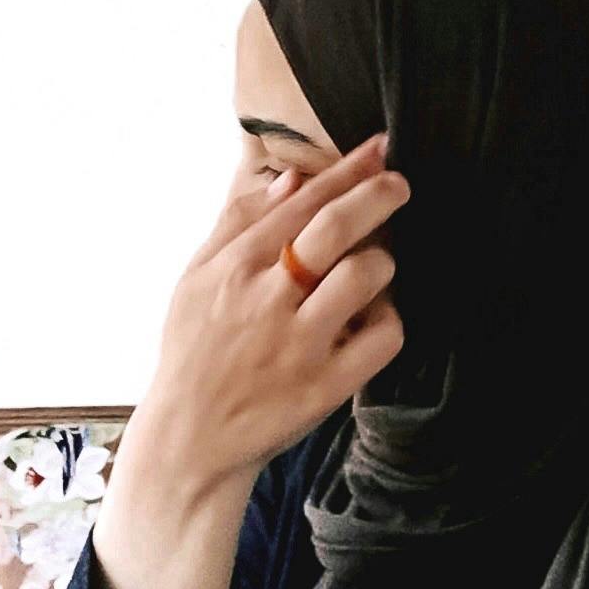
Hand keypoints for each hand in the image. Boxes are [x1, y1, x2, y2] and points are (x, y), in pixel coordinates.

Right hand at [140, 130, 409, 495]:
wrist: (189, 439)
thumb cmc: (193, 351)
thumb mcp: (196, 278)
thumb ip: (239, 222)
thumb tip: (291, 178)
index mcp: (235, 268)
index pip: (301, 203)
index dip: (346, 170)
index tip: (378, 150)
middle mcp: (267, 300)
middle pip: (336, 228)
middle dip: (378, 195)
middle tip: (400, 184)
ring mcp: (299, 344)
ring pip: (366, 276)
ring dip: (381, 262)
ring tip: (375, 267)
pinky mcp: (327, 386)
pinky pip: (383, 336)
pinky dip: (388, 319)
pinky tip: (375, 317)